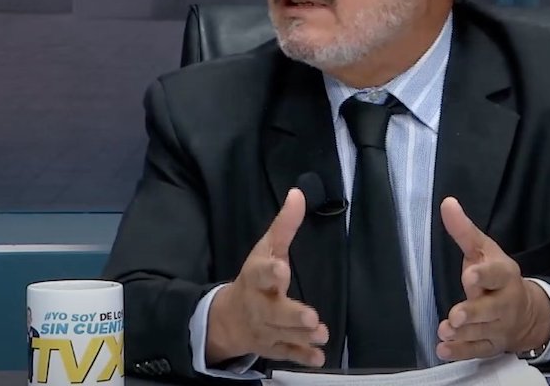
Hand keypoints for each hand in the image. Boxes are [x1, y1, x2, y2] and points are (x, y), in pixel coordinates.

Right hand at [206, 188, 328, 366]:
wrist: (228, 318)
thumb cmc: (255, 278)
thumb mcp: (266, 249)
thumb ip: (284, 225)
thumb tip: (298, 193)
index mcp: (256, 278)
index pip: (260, 273)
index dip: (270, 272)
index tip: (282, 269)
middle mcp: (259, 305)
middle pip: (273, 312)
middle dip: (290, 315)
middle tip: (310, 316)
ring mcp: (265, 329)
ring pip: (282, 335)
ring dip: (301, 336)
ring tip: (321, 333)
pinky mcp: (273, 347)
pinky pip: (286, 354)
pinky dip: (301, 357)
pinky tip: (318, 357)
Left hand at [436, 197, 549, 360]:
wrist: (526, 312)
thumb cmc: (496, 277)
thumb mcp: (484, 250)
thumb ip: (464, 231)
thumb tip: (447, 203)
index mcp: (504, 276)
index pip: (497, 275)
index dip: (484, 276)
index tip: (470, 276)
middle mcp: (504, 303)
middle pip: (490, 309)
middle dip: (473, 312)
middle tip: (456, 315)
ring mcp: (499, 326)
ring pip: (482, 332)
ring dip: (463, 334)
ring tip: (445, 331)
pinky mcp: (491, 345)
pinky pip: (477, 351)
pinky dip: (460, 352)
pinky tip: (443, 350)